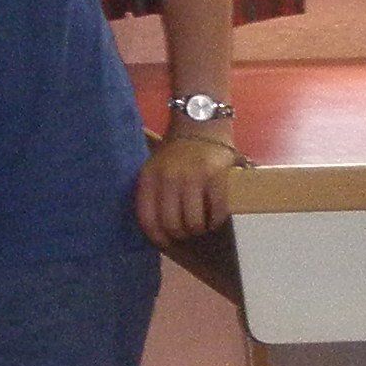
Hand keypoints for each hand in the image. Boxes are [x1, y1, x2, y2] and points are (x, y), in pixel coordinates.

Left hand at [137, 130, 235, 244]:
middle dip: (180, 235)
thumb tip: (154, 228)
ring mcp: (193, 177)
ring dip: (198, 230)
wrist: (199, 123)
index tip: (165, 242)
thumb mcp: (153, 168)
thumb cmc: (175, 152)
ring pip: (194, 221)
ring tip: (200, 226)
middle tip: (186, 233)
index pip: (148, 218)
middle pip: (172, 224)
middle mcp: (169, 178)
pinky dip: (216, 221)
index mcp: (149, 177)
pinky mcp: (217, 176)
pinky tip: (214, 219)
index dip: (157, 237)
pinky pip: (217, 211)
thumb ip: (151, 192)